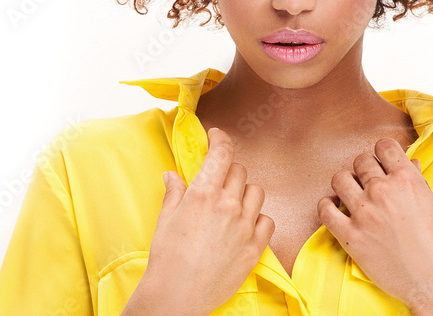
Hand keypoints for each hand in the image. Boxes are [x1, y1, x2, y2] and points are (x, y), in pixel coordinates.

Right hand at [142, 126, 274, 314]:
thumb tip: (173, 175)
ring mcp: (244, 226)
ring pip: (256, 192)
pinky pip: (268, 220)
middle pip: (239, 171)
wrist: (176, 295)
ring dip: (245, 193)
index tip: (217, 136)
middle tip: (218, 183)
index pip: (221, 153)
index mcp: (204, 193)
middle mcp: (228, 205)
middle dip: (228, 172)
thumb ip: (174, 192)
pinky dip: (258, 219)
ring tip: (232, 204)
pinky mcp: (255, 247)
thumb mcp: (165, 219)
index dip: (221, 139)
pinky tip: (245, 225)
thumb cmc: (166, 258)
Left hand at [317, 138, 432, 314]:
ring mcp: (364, 212)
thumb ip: (416, 181)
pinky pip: (325, 210)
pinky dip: (327, 206)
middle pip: (360, 161)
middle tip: (369, 183)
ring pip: (339, 179)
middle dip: (365, 170)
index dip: (382, 153)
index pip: (383, 146)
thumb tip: (409, 163)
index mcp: (406, 179)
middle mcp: (383, 190)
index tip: (382, 162)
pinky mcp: (350, 235)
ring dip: (345, 184)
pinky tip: (335, 209)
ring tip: (351, 195)